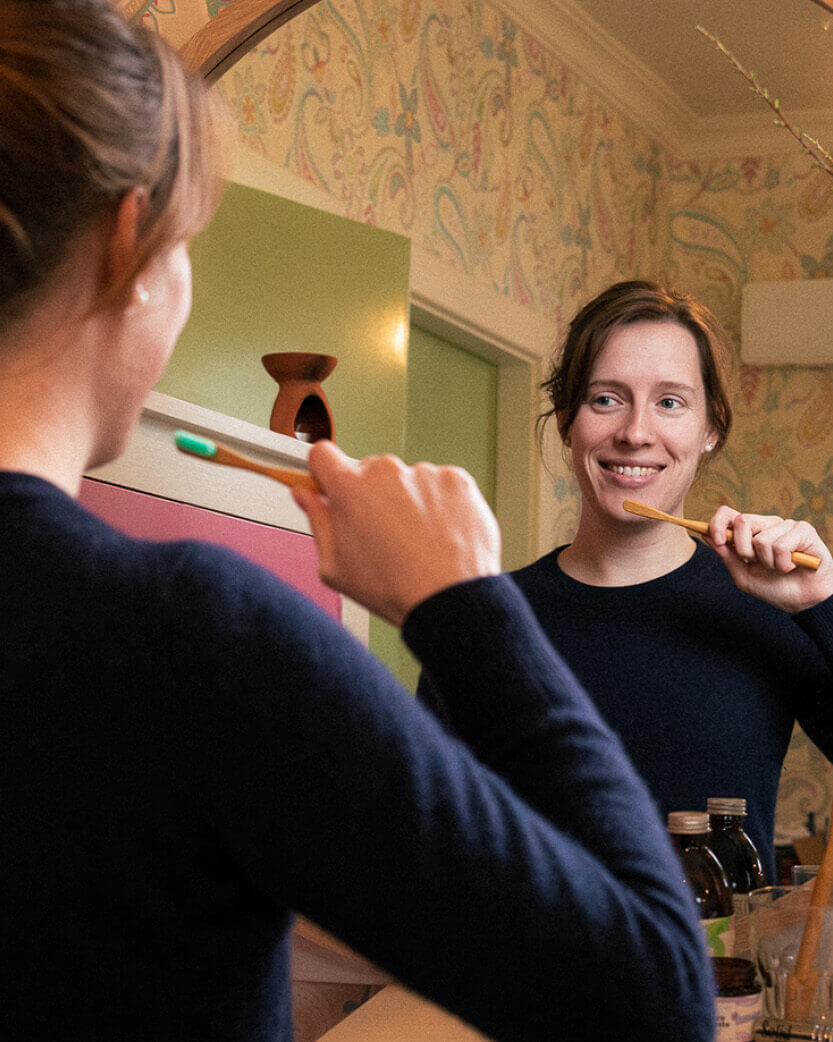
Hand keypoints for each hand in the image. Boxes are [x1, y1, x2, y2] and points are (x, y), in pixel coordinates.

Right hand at [291, 441, 500, 626]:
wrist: (450, 600)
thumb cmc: (394, 589)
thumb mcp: (335, 567)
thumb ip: (317, 521)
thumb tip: (305, 495)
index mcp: (350, 488)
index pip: (322, 454)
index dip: (324, 472)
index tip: (330, 486)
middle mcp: (386, 471)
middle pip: (368, 470)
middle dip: (369, 494)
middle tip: (381, 533)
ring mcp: (424, 473)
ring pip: (406, 478)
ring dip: (407, 499)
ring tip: (417, 541)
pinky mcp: (456, 479)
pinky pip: (439, 484)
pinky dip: (439, 503)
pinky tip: (439, 534)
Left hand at [708, 505, 832, 612]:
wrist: (803, 601)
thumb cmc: (775, 587)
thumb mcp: (744, 575)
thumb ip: (727, 556)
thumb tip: (707, 536)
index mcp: (750, 533)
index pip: (728, 514)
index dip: (717, 523)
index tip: (716, 540)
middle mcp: (766, 525)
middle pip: (741, 521)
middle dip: (745, 550)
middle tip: (758, 563)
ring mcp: (785, 525)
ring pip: (761, 539)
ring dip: (768, 563)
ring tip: (780, 568)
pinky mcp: (803, 530)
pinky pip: (781, 545)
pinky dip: (784, 563)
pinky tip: (793, 566)